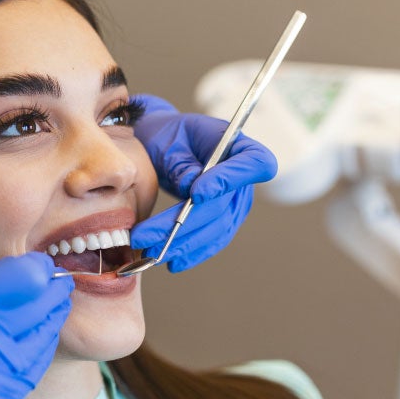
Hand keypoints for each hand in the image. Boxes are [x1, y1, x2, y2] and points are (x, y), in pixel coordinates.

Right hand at [0, 252, 72, 398]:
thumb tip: (17, 273)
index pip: (17, 279)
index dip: (36, 268)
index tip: (40, 266)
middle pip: (38, 306)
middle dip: (52, 290)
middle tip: (57, 282)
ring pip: (43, 338)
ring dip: (53, 317)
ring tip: (54, 304)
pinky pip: (32, 371)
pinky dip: (40, 350)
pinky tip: (39, 337)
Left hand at [130, 94, 276, 271]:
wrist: (165, 145)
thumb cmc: (169, 135)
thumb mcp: (170, 139)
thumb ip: (181, 162)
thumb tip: (191, 186)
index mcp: (238, 146)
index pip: (254, 163)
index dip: (230, 180)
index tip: (196, 193)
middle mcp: (244, 178)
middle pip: (222, 207)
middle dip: (182, 225)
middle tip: (145, 236)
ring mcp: (236, 203)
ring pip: (215, 230)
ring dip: (182, 244)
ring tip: (149, 252)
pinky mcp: (224, 221)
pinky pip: (212, 240)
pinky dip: (192, 253)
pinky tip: (172, 262)